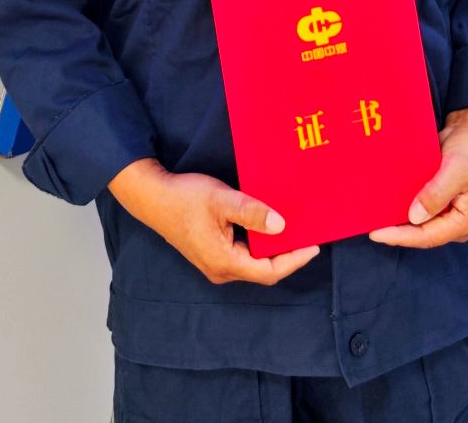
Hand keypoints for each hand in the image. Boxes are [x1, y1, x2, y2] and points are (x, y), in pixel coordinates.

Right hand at [107, 158, 321, 286]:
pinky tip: (267, 226)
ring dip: (272, 249)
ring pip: (252, 262)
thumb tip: (281, 226)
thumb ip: (251, 213)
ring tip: (293, 230)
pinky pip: (242, 255)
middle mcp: (221, 270)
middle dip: (287, 255)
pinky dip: (258, 244)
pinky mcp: (211, 254)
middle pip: (262, 270)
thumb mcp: (222, 200)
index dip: (294, 261)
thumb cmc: (185, 198)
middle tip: (308, 235)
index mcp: (224, 262)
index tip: (313, 246)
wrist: (153, 197)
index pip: (268, 271)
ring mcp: (215, 264)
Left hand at [369, 106, 467, 248]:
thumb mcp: (456, 169)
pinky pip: (418, 212)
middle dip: (397, 232)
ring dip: (398, 223)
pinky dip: (402, 210)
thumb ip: (437, 193)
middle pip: (422, 234)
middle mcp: (456, 223)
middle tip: (370, 227)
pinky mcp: (438, 204)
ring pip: (418, 225)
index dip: (402, 237)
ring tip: (373, 219)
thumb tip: (415, 216)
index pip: (429, 236)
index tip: (377, 233)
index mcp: (466, 221)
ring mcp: (447, 214)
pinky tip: (385, 207)